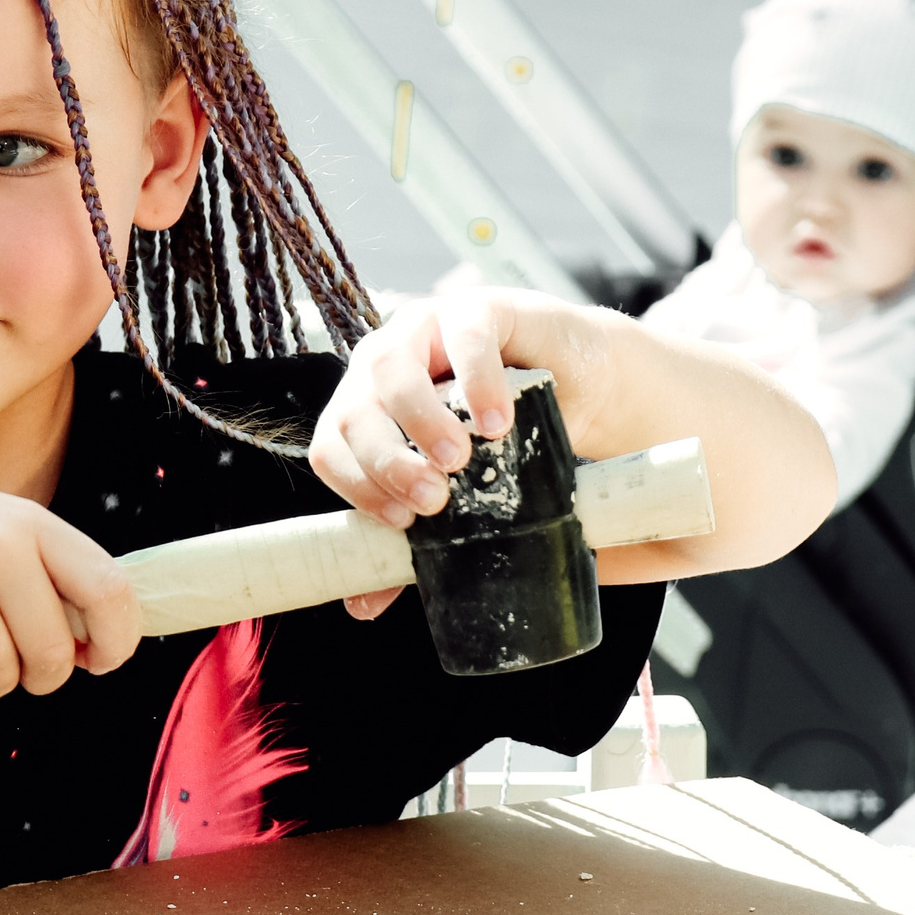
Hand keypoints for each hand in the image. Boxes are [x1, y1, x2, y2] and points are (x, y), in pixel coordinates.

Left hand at [311, 288, 602, 617]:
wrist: (584, 390)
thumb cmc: (513, 443)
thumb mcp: (464, 495)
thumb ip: (416, 539)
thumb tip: (362, 606)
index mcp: (366, 408)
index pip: (331, 446)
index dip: (356, 487)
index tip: (403, 524)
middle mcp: (383, 366)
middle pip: (352, 409)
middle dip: (387, 460)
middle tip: (434, 499)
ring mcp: (424, 329)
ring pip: (390, 366)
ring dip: (420, 420)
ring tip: (460, 460)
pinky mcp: (476, 307)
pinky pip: (463, 333)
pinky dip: (476, 377)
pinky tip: (499, 420)